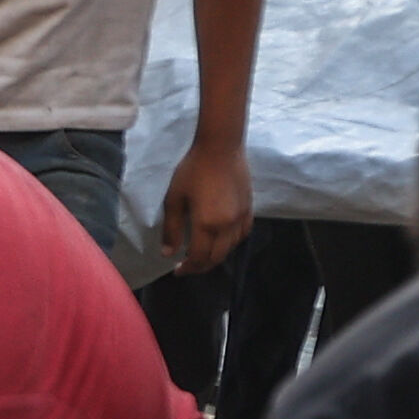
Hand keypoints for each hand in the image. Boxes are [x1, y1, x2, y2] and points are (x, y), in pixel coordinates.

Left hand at [159, 134, 250, 273]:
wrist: (221, 147)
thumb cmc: (193, 170)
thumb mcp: (174, 199)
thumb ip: (172, 229)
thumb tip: (169, 253)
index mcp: (207, 225)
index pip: (199, 258)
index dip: (188, 268)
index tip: (177, 270)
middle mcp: (227, 226)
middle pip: (216, 258)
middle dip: (201, 267)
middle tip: (188, 266)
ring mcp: (241, 218)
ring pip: (231, 248)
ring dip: (216, 256)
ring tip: (202, 255)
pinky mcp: (249, 209)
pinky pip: (242, 234)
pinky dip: (231, 244)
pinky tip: (222, 241)